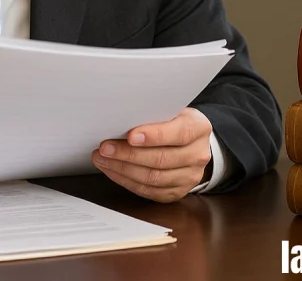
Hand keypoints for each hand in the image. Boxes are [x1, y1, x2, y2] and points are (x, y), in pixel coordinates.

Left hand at [91, 107, 211, 202]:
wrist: (191, 141)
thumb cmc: (174, 121)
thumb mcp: (171, 110)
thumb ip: (154, 114)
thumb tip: (122, 118)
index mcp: (199, 128)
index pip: (178, 134)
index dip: (154, 136)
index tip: (130, 136)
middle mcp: (198, 155)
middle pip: (162, 159)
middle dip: (129, 154)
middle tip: (105, 148)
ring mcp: (189, 177)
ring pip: (153, 178)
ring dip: (123, 169)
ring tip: (102, 159)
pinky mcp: (177, 192)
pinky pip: (149, 191)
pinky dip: (126, 181)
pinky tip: (112, 170)